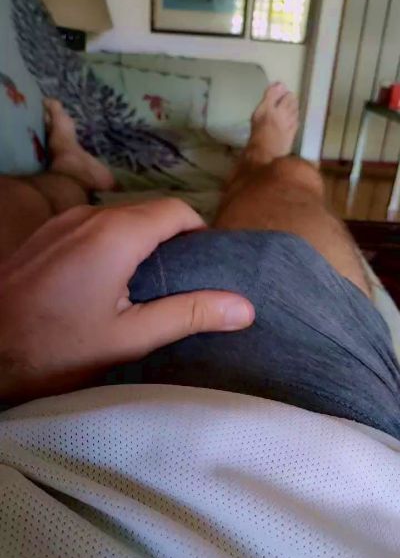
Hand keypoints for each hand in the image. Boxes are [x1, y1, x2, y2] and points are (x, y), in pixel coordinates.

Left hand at [0, 200, 253, 402]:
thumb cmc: (57, 347)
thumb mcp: (129, 338)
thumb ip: (189, 314)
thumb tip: (245, 307)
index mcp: (117, 234)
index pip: (176, 210)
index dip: (199, 232)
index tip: (207, 265)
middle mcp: (90, 215)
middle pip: (149, 211)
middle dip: (173, 238)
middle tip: (181, 282)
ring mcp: (63, 221)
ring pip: (120, 217)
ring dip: (142, 240)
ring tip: (146, 286)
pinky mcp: (46, 233)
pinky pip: (93, 225)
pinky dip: (113, 242)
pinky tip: (106, 281)